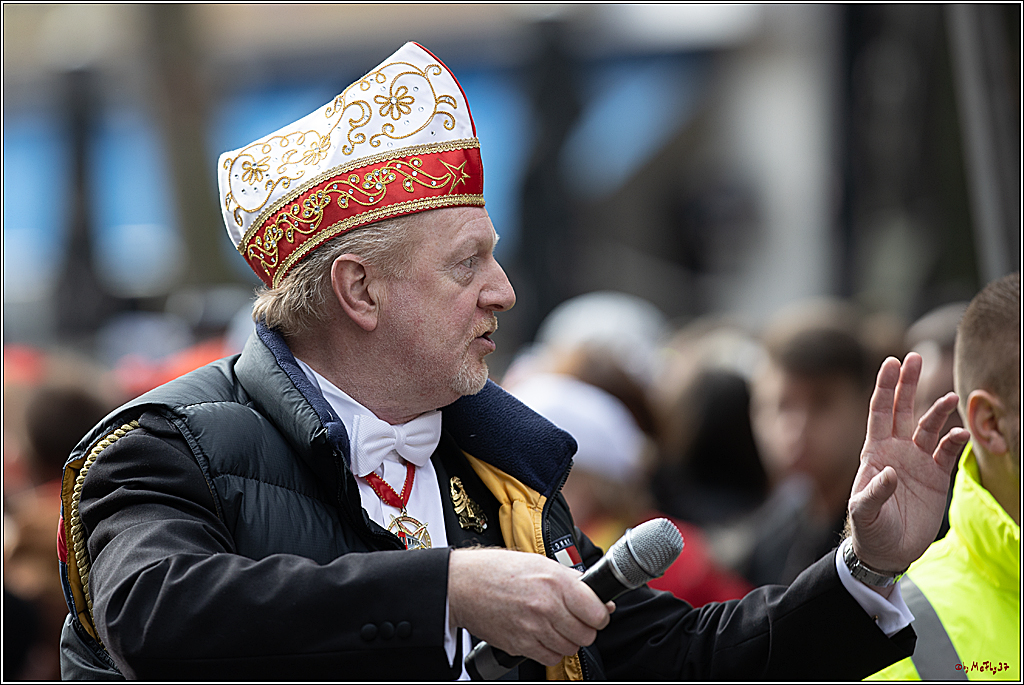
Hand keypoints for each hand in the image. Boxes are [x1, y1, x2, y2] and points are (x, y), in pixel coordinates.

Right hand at [448, 548, 613, 665]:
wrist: (463, 585)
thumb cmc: (498, 570)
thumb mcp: (540, 563)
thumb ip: (573, 582)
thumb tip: (601, 599)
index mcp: (555, 582)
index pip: (597, 612)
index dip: (600, 614)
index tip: (595, 612)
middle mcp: (546, 607)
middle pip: (587, 634)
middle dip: (584, 628)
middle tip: (574, 618)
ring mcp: (533, 629)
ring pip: (570, 648)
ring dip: (568, 639)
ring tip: (555, 625)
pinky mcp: (520, 645)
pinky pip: (550, 658)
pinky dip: (551, 650)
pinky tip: (542, 634)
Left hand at [847, 353, 969, 578]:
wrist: (888, 552)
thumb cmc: (869, 529)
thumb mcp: (864, 512)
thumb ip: (873, 492)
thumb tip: (888, 472)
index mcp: (875, 451)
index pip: (879, 411)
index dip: (885, 387)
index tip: (891, 362)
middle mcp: (897, 450)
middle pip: (903, 409)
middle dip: (908, 383)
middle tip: (914, 357)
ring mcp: (918, 461)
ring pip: (929, 427)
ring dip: (938, 411)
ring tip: (949, 398)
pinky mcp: (937, 477)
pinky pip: (948, 453)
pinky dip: (955, 441)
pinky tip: (961, 433)